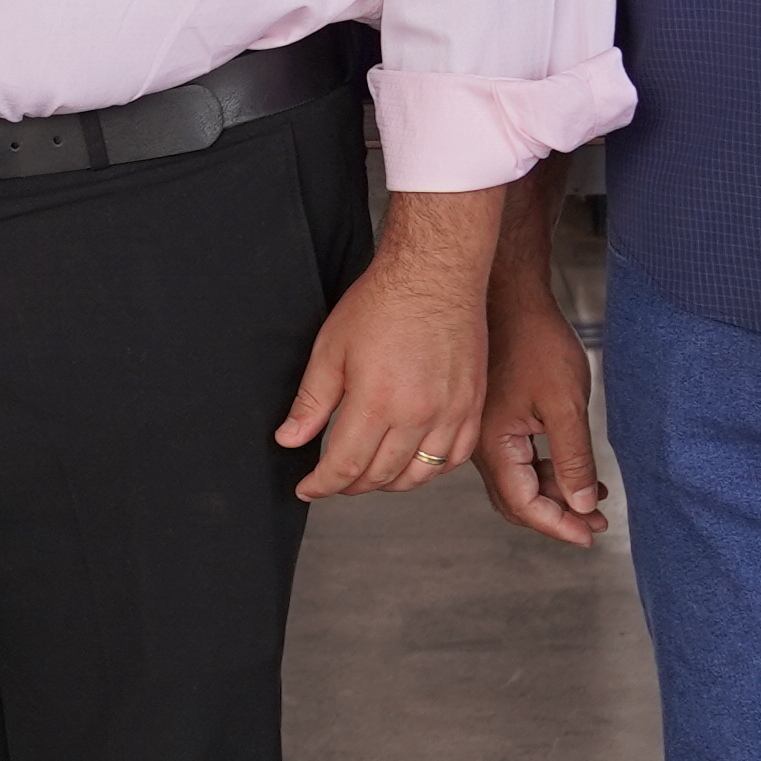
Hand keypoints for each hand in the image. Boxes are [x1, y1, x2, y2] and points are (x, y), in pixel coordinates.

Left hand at [279, 195, 496, 499]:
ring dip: (389, 483)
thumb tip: (289, 440)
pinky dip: (430, 470)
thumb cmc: (383, 302)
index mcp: (378, 402)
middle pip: (380, 476)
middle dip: (349, 485)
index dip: (321, 485)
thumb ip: (311, 402)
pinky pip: (454, 459)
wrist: (436, 273)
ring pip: (419, 476)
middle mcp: (418, 415)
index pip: (344, 467)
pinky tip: (412, 461)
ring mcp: (451, 413)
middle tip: (333, 479)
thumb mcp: (331, 349)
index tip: (307, 487)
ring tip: (369, 474)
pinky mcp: (472, 406)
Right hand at [475, 281, 607, 546]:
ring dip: (555, 493)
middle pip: (517, 501)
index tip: (591, 534)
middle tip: (596, 523)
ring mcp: (485, 434)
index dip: (559, 525)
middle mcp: (481, 447)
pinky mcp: (494, 420)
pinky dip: (546, 471)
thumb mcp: (565, 406)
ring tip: (595, 496)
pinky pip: (518, 461)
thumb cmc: (535, 342)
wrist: (510, 298)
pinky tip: (574, 468)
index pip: (524, 505)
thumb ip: (573, 460)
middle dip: (558, 515)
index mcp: (494, 447)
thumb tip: (580, 505)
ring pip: (519, 482)